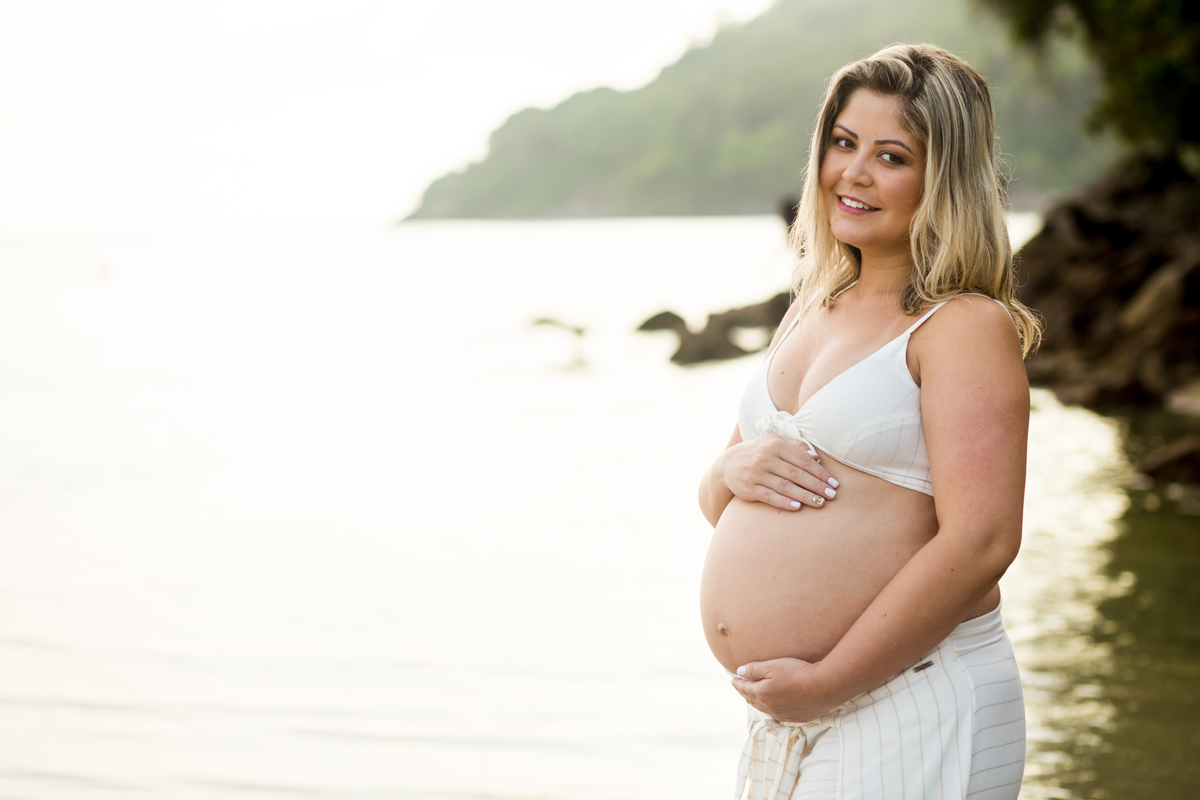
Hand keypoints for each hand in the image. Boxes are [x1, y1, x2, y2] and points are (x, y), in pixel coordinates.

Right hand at [720, 435, 838, 510]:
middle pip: (797, 474)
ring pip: (785, 487)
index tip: (834, 482)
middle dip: (816, 486)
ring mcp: (756, 474)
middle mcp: (765, 458)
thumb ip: (795, 446)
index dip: (820, 472)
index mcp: (775, 445)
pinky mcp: (749, 488)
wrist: (727, 464)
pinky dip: (784, 502)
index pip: (803, 460)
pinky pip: (769, 496)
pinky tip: (797, 507)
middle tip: (832, 495)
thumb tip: (816, 457)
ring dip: (805, 496)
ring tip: (820, 503)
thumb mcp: (774, 441)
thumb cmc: (758, 452)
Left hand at [732, 658, 837, 722]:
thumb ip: (754, 669)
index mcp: (762, 694)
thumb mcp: (772, 666)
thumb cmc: (797, 673)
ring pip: (764, 709)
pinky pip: (777, 715)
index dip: (738, 683)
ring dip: (756, 702)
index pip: (745, 688)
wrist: (824, 687)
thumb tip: (739, 672)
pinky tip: (772, 708)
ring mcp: (783, 714)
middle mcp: (770, 707)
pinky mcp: (796, 718)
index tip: (733, 679)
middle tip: (740, 687)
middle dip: (745, 692)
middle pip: (753, 700)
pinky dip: (770, 709)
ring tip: (753, 697)